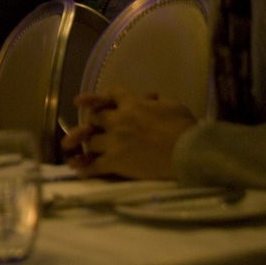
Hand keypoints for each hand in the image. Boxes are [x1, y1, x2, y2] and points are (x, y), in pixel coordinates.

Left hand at [62, 87, 196, 179]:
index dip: (97, 97)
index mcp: (132, 104)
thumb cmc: (185, 128)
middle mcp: (118, 120)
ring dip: (86, 146)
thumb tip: (150, 96)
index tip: (81, 101)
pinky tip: (77, 170)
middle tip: (84, 130)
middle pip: (95, 118)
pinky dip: (85, 168)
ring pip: (91, 141)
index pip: (110, 94)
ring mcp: (114, 141)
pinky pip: (94, 165)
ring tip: (76, 152)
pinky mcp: (115, 161)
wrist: (189, 153)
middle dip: (91, 123)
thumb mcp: (173, 106)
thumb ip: (157, 100)